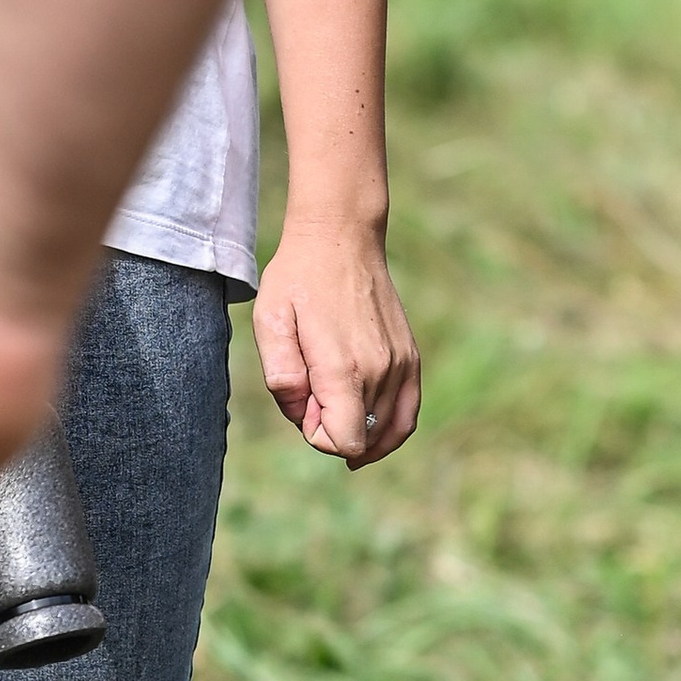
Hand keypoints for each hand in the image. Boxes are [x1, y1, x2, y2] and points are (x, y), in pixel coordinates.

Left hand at [251, 217, 418, 463]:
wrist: (341, 239)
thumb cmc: (298, 280)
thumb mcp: (269, 322)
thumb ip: (281, 375)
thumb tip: (303, 413)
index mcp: (344, 368)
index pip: (345, 441)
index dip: (317, 435)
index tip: (302, 400)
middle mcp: (381, 370)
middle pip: (363, 438)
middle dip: (333, 427)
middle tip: (314, 389)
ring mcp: (401, 364)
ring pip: (386, 430)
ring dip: (357, 425)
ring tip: (335, 397)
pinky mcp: (411, 356)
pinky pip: (408, 413)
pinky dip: (391, 430)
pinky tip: (371, 434)